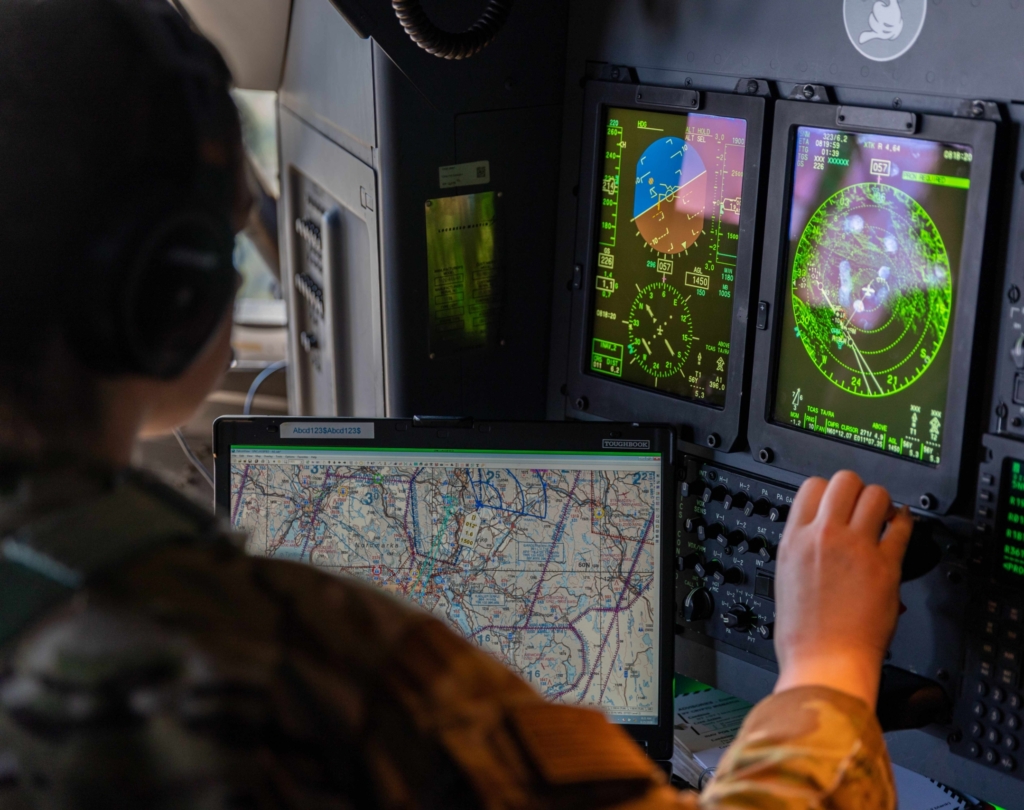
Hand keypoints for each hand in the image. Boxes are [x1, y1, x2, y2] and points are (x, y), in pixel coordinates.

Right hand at [772, 471, 912, 708]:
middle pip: (844, 480)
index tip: (835, 501)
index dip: (826, 491)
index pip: (811, 487)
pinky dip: (905, 521)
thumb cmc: (803, 635)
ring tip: (881, 515)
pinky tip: (902, 525)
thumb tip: (813, 542)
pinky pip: (901, 526)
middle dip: (855, 489)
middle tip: (860, 504)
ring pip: (875, 494)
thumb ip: (801, 552)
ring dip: (880, 501)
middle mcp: (823, 536)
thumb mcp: (786, 581)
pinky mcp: (885, 565)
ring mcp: (856, 547)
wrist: (825, 661)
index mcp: (793, 540)